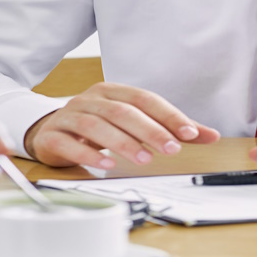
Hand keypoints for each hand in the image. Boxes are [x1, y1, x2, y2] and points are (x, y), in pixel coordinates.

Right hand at [25, 82, 219, 168]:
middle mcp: (90, 99)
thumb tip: (209, 135)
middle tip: (170, 150)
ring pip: (96, 125)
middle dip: (149, 130)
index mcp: (112, 91)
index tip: (189, 133)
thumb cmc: (95, 126)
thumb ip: (169, 128)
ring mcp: (69, 116)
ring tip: (143, 159)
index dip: (167, 115)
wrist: (48, 131)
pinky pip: (70, 143)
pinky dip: (89, 154)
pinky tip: (106, 164)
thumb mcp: (131, 123)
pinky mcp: (52, 136)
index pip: (144, 99)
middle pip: (122, 111)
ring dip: (122, 143)